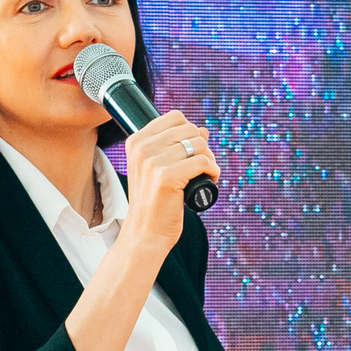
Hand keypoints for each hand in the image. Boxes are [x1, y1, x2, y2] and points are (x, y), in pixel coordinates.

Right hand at [119, 110, 219, 254]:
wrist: (145, 232)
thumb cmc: (155, 202)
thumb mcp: (160, 169)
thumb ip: (177, 146)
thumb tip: (203, 130)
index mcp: (136, 141)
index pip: (175, 117)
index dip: (191, 133)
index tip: (191, 153)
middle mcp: (142, 148)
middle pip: (190, 129)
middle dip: (203, 147)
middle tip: (201, 167)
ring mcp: (153, 162)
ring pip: (199, 144)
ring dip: (210, 160)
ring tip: (204, 176)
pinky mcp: (166, 177)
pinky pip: (204, 162)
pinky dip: (213, 171)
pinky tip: (209, 181)